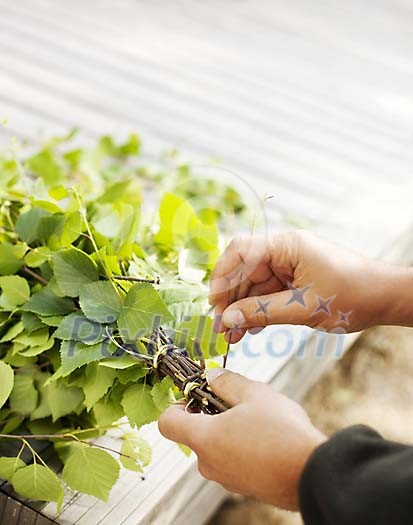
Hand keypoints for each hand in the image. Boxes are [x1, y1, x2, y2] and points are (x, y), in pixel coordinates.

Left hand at [158, 368, 325, 510]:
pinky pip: (233, 460)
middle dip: (211, 413)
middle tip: (238, 401)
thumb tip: (210, 376)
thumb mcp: (254, 394)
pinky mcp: (244, 487)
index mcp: (204, 438)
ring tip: (259, 419)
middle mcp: (209, 463)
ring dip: (229, 429)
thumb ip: (226, 382)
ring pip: (216, 446)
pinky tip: (268, 438)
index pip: (167, 422)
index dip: (177, 404)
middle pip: (194, 433)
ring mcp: (226, 479)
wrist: (313, 475)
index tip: (198, 394)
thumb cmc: (282, 433)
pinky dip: (242, 446)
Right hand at [209, 231, 411, 342]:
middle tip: (222, 327)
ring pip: (254, 286)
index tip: (216, 303)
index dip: (223, 275)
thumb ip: (262, 311)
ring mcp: (289, 267)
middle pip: (244, 271)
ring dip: (242, 309)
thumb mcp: (304, 307)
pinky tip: (248, 329)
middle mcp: (284, 252)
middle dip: (231, 299)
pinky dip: (257, 311)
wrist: (385, 298)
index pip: (241, 251)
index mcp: (286, 246)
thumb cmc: (353, 294)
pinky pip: (267, 294)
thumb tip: (229, 318)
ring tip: (232, 335)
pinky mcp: (294, 281)